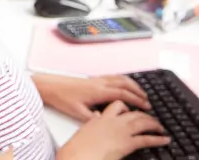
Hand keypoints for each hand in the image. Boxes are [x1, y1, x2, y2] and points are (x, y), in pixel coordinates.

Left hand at [35, 74, 150, 120]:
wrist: (50, 86)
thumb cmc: (63, 98)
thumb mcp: (78, 113)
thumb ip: (94, 118)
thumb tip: (106, 121)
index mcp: (98, 91)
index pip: (123, 94)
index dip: (136, 100)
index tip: (146, 106)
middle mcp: (99, 83)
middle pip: (125, 84)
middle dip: (138, 91)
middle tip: (148, 100)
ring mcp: (96, 79)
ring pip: (120, 78)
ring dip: (132, 84)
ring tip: (141, 92)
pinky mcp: (93, 78)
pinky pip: (113, 76)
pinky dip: (123, 80)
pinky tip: (125, 85)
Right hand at [58, 101, 169, 159]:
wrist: (78, 155)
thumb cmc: (77, 148)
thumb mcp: (84, 131)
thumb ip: (93, 123)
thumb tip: (96, 119)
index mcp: (100, 118)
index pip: (117, 106)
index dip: (127, 107)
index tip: (132, 111)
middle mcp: (112, 121)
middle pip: (134, 113)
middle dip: (145, 115)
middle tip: (152, 119)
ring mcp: (120, 131)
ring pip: (142, 122)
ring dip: (154, 124)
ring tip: (160, 127)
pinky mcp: (127, 143)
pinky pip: (146, 139)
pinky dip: (158, 139)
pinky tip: (164, 140)